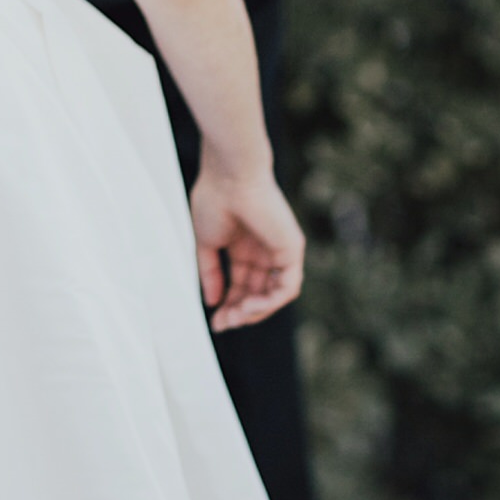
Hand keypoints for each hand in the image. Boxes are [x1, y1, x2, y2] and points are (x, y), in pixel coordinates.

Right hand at [190, 158, 304, 332]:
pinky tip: (248, 305)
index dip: (229, 305)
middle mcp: (265, 251)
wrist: (229, 176)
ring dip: (255, 311)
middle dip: (241, 312)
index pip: (243, 285)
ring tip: (235, 316)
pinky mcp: (292, 250)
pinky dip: (270, 302)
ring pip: (274, 295)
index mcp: (245, 247)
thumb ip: (211, 273)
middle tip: (223, 323)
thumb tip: (212, 301)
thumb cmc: (214, 199)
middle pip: (258, 293)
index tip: (215, 321)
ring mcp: (280, 251)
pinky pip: (287, 287)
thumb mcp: (207, 243)